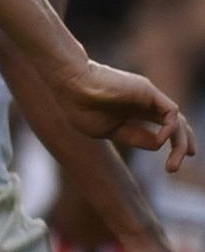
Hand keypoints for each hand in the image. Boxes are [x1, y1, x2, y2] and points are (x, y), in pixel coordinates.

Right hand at [52, 61, 195, 171]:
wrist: (70, 85)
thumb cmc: (79, 107)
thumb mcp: (107, 130)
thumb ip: (132, 137)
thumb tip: (159, 144)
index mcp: (129, 113)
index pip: (158, 129)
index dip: (166, 145)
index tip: (169, 167)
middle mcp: (141, 103)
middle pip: (172, 124)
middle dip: (182, 144)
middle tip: (182, 163)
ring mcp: (147, 96)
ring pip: (175, 119)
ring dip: (180, 142)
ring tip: (175, 163)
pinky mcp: (148, 91)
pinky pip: (171, 112)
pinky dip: (171, 129)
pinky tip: (162, 141)